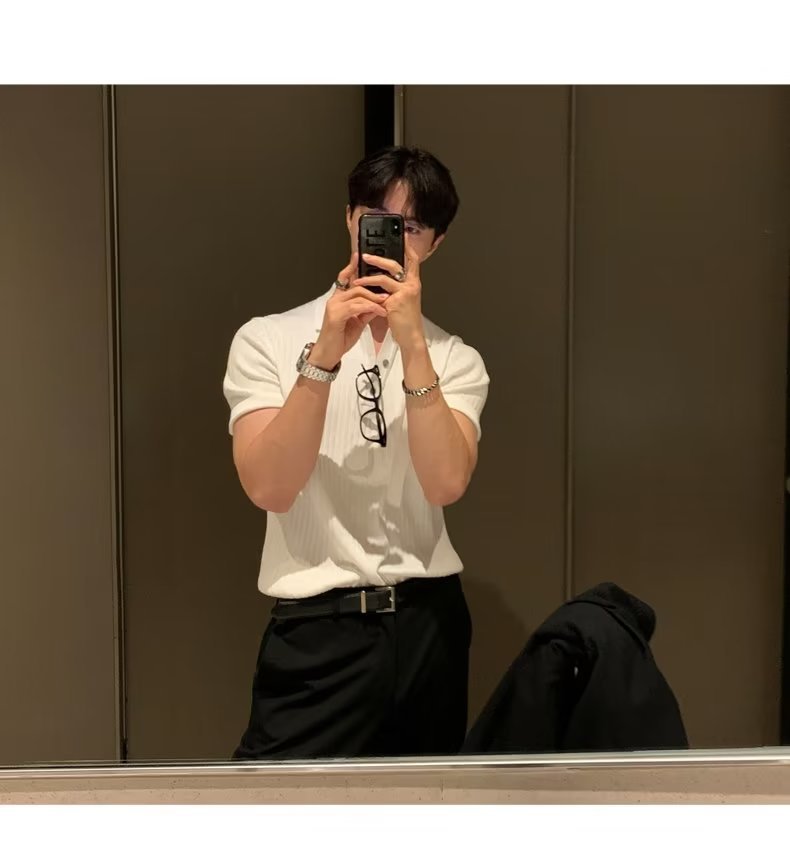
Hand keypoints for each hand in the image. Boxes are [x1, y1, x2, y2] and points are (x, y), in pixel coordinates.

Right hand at [310, 252, 387, 368]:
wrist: (328, 354)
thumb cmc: (340, 339)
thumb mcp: (357, 322)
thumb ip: (366, 310)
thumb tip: (379, 303)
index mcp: (339, 299)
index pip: (346, 278)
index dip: (353, 266)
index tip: (361, 257)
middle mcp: (335, 300)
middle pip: (356, 284)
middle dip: (373, 285)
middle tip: (389, 288)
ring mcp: (334, 306)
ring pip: (357, 294)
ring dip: (374, 297)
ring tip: (387, 301)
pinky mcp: (336, 315)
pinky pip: (356, 306)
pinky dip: (370, 307)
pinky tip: (380, 311)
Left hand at [353, 245, 425, 352]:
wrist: (411, 336)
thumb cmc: (405, 320)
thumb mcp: (403, 300)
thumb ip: (395, 289)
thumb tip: (381, 279)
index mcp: (413, 283)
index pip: (412, 260)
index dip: (407, 247)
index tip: (403, 236)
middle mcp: (412, 285)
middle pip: (396, 264)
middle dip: (378, 259)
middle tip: (365, 256)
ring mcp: (405, 292)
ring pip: (385, 277)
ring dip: (368, 276)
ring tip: (356, 278)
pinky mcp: (397, 301)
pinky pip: (379, 291)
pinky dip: (368, 289)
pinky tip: (359, 289)